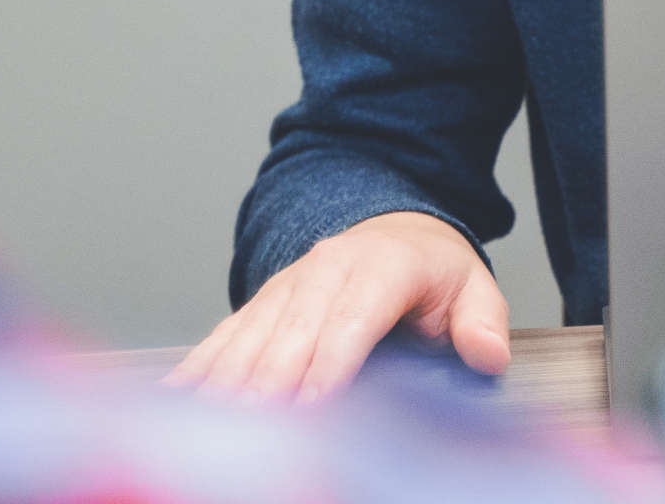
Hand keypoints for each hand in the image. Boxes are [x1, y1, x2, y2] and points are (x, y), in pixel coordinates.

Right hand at [167, 210, 511, 401]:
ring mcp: (286, 287)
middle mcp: (324, 272)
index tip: (313, 406)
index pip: (351, 320)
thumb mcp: (471, 286)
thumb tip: (487, 355)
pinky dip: (200, 369)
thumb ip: (482, 321)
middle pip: (291, 335)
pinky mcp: (261, 303)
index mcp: (380, 268)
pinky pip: (225, 337)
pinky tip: (177, 402)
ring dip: (229, 383)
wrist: (391, 228)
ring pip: (251, 337)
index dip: (329, 364)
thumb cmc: (431, 271)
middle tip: (256, 436)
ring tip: (211, 428)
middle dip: (272, 386)